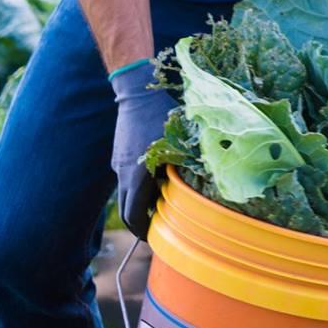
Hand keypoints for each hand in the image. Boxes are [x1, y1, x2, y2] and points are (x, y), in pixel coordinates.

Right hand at [109, 59, 172, 238]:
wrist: (135, 90)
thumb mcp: (181, 140)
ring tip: (162, 201)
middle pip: (127, 210)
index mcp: (137, 175)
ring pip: (127, 193)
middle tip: (159, 227)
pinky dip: (138, 186)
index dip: (143, 231)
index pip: (134, 215)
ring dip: (141, 203)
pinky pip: (127, 178)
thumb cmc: (161, 113)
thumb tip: (209, 182)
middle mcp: (123, 173)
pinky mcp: (119, 154)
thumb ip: (190, 163)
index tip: (155, 237)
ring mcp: (119, 163)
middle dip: (140, 222)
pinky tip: (157, 176)